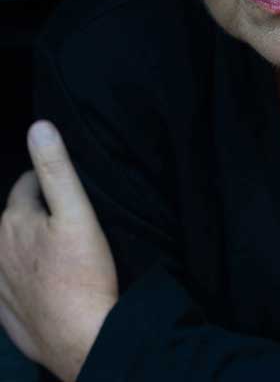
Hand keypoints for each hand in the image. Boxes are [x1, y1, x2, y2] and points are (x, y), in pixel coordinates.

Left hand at [0, 120, 118, 381]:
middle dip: (34, 210)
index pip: (26, 185)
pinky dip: (19, 276)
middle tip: (65, 216)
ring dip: (25, 242)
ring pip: (8, 251)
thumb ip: (57, 168)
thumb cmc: (84, 274)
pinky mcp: (6, 314)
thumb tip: (39, 127)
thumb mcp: (78, 213)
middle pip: (14, 217)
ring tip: (55, 245)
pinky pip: (6, 284)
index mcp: (14, 222)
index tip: (67, 188)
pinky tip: (38, 279)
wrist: (84, 340)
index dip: (45, 180)